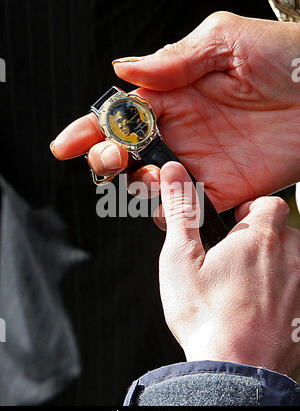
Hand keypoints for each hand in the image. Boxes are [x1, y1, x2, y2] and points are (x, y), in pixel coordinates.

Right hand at [50, 12, 299, 217]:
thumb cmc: (288, 59)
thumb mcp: (226, 43)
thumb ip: (174, 59)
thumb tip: (124, 69)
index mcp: (175, 95)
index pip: (122, 115)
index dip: (90, 129)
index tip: (66, 145)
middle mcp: (182, 132)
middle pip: (127, 154)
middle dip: (107, 160)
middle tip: (112, 159)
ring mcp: (200, 163)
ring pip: (150, 185)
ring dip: (139, 186)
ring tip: (155, 175)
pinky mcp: (222, 190)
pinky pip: (185, 210)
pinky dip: (172, 213)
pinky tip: (175, 201)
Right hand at [159, 161, 299, 378]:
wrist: (233, 372)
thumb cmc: (204, 316)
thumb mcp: (180, 258)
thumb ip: (181, 210)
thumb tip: (174, 173)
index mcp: (259, 240)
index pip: (270, 205)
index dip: (252, 212)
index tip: (236, 227)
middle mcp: (290, 259)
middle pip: (285, 233)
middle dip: (265, 239)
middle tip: (237, 260)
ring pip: (296, 261)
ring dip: (277, 265)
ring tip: (248, 285)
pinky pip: (299, 290)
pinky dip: (285, 293)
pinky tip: (259, 309)